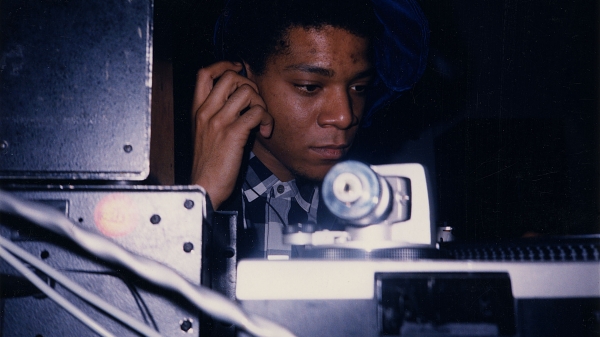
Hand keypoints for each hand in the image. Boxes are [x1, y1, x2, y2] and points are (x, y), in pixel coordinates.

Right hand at [191, 61, 272, 209]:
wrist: (203, 187)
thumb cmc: (208, 164)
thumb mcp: (205, 134)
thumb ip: (217, 115)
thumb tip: (239, 101)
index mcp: (197, 110)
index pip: (204, 73)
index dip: (224, 65)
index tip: (239, 70)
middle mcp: (206, 112)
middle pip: (230, 76)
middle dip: (249, 85)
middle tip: (255, 103)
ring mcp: (219, 121)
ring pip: (247, 91)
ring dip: (261, 103)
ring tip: (261, 120)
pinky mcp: (233, 134)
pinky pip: (256, 112)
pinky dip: (266, 120)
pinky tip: (264, 132)